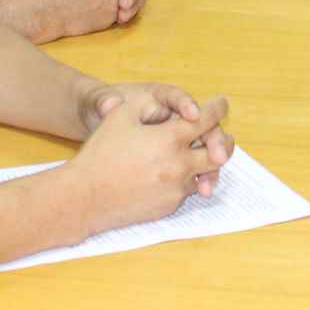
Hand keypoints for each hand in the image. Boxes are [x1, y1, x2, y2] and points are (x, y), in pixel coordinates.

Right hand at [67, 91, 232, 229]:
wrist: (84, 196)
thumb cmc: (100, 153)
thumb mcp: (121, 116)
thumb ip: (151, 107)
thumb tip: (170, 107)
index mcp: (170, 139)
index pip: (207, 120)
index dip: (218, 108)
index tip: (222, 103)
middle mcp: (180, 165)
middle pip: (220, 153)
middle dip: (224, 141)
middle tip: (224, 135)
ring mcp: (176, 189)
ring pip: (206, 174)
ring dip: (208, 163)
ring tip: (205, 155)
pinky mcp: (169, 206)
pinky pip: (187, 190)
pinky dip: (187, 180)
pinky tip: (176, 174)